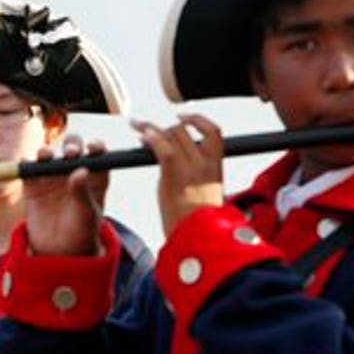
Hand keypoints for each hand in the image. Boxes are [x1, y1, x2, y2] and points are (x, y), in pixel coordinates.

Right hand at [22, 134, 108, 255]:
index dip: (96, 147)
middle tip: (71, 152)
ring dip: (46, 152)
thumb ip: (82, 192)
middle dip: (71, 145)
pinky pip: (28, 171)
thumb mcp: (86, 214)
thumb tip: (80, 171)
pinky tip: (27, 163)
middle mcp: (72, 172)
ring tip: (45, 155)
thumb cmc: (81, 233)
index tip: (93, 147)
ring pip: (49, 156)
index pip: (97, 155)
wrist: (59, 252)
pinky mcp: (33, 187)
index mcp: (94, 177)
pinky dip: (26, 164)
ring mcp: (52, 178)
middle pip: (72, 149)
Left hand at [132, 114, 224, 235]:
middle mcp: (205, 163)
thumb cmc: (199, 223)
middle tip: (148, 128)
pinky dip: (152, 137)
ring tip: (137, 125)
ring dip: (152, 127)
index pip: (214, 132)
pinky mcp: (174, 176)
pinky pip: (164, 147)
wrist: (199, 238)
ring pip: (173, 134)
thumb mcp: (206, 196)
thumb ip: (198, 179)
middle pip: (186, 131)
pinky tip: (142, 135)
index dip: (198, 120)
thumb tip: (182, 173)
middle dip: (166, 126)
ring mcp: (191, 168)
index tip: (184, 116)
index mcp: (216, 167)